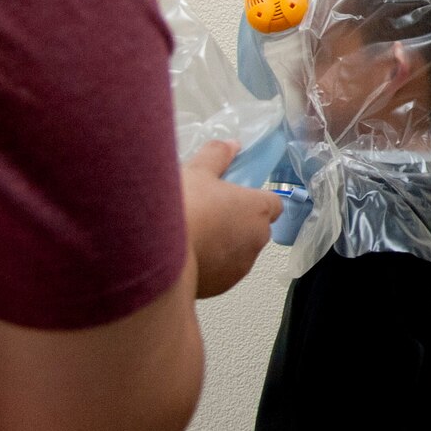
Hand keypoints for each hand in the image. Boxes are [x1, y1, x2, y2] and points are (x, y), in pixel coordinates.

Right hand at [180, 141, 281, 298]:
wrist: (156, 252)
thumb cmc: (184, 207)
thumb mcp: (198, 170)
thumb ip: (218, 155)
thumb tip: (230, 145)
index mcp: (258, 209)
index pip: (273, 204)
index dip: (254, 200)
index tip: (234, 197)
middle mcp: (257, 239)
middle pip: (255, 228)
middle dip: (236, 223)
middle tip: (207, 213)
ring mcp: (241, 265)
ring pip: (238, 252)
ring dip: (223, 245)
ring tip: (191, 235)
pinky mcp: (222, 286)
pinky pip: (220, 272)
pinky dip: (209, 265)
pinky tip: (185, 255)